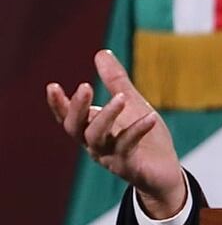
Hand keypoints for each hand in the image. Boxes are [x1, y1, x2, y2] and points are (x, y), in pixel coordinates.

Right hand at [46, 50, 185, 217]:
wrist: (165, 172)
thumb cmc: (147, 138)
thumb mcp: (133, 105)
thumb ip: (116, 82)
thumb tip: (101, 52)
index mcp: (92, 130)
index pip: (69, 116)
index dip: (58, 104)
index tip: (52, 86)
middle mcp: (95, 145)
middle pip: (76, 128)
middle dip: (77, 108)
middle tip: (85, 87)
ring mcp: (110, 157)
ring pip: (97, 138)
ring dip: (107, 116)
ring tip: (122, 98)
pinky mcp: (129, 167)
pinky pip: (128, 147)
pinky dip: (138, 130)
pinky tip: (150, 116)